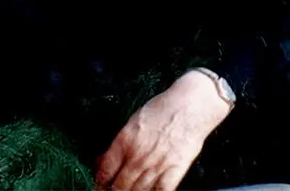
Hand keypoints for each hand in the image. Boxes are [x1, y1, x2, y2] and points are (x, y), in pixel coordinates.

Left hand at [94, 71, 229, 190]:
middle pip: (120, 185)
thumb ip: (119, 143)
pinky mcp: (175, 169)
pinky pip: (162, 190)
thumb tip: (104, 159)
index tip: (101, 184)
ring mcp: (156, 165)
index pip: (106, 170)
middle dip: (115, 190)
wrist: (189, 106)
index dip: (101, 181)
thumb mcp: (133, 122)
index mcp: (125, 141)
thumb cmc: (162, 110)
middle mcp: (138, 156)